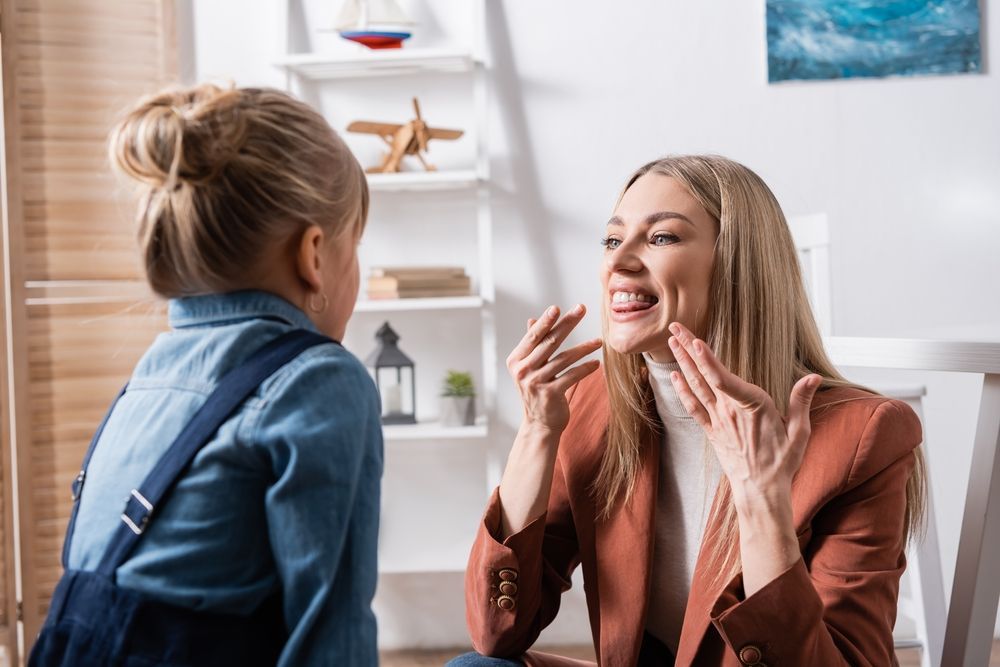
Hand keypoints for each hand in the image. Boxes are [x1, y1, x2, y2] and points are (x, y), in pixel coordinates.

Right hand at [506, 304, 601, 434]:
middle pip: (550, 342)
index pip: (534, 336)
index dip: (546, 321)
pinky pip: (572, 376)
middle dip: (567, 323)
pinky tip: (596, 363)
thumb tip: (533, 320)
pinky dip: (586, 368)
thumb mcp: (530, 368)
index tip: (558, 307)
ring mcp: (535, 382)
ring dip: (584, 348)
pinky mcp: (550, 394)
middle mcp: (523, 370)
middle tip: (581, 308)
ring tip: (599, 341)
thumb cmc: (537, 391)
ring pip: (564, 359)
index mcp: (516, 360)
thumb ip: (532, 345)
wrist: (539, 424)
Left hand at [665, 322, 821, 505]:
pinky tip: (674, 375)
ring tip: (672, 341)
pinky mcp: (711, 430)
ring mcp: (718, 420)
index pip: (725, 380)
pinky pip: (693, 406)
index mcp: (753, 407)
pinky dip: (682, 390)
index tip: (697, 342)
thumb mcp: (799, 433)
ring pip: (696, 386)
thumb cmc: (782, 462)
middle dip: (689, 348)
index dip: (709, 361)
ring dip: (683, 362)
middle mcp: (730, 411)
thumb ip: (801, 402)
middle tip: (675, 325)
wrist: (760, 491)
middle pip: (704, 375)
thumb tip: (812, 378)